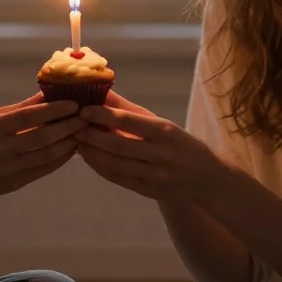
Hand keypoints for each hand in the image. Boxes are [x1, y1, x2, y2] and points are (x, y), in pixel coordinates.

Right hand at [0, 93, 83, 200]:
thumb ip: (22, 108)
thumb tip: (50, 92)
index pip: (28, 117)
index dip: (53, 110)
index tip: (74, 103)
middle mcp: (2, 149)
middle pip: (42, 137)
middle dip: (68, 126)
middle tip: (86, 117)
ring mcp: (9, 169)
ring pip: (46, 155)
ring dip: (68, 143)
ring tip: (83, 132)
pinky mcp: (16, 183)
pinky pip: (44, 170)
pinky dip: (61, 159)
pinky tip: (72, 149)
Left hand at [76, 94, 232, 204]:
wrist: (208, 179)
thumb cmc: (181, 144)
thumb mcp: (162, 123)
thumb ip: (130, 110)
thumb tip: (102, 90)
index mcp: (165, 132)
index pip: (129, 122)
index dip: (103, 115)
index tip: (83, 108)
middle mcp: (161, 154)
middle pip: (118, 145)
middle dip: (91, 135)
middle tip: (73, 125)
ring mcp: (155, 176)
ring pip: (115, 164)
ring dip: (91, 152)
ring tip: (76, 140)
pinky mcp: (149, 191)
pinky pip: (118, 178)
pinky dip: (99, 167)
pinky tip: (88, 157)